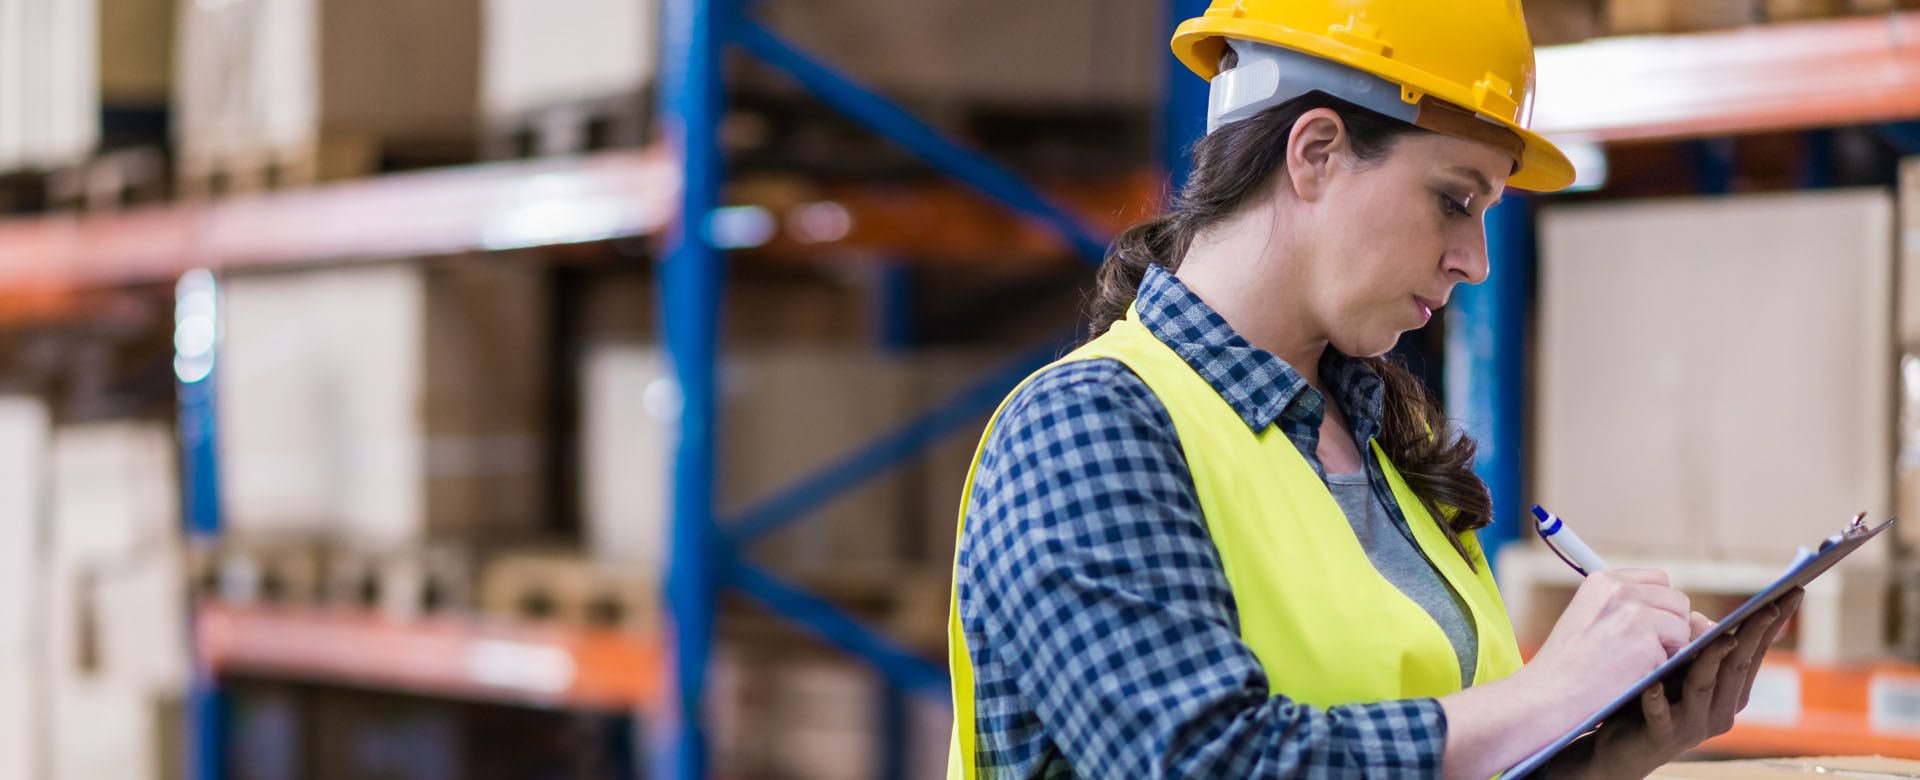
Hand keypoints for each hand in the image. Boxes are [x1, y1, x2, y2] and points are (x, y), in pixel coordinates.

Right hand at [1524, 569, 1694, 719]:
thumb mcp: (1586, 617)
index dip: (1659, 606)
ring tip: (1638, 663)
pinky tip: (1635, 675)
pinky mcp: (1646, 644)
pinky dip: (1663, 668)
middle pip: (1677, 600)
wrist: (1548, 694)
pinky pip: (1680, 653)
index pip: (1658, 580)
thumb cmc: (1566, 664)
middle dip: (1671, 626)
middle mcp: (1619, 590)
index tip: (1645, 626)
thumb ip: (1622, 605)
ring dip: (1671, 647)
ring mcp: (1634, 615)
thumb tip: (1672, 609)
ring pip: (1683, 626)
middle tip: (1645, 650)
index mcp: (1602, 580)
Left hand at [1583, 589, 1802, 779]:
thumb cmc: (1656, 699)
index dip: (1773, 623)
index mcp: (1731, 691)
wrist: (1626, 748)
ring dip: (1713, 660)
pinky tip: (1653, 685)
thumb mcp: (1680, 668)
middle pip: (1737, 666)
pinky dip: (1658, 700)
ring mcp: (1693, 725)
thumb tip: (1705, 619)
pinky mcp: (1662, 736)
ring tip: (1721, 636)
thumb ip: (1696, 646)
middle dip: (1754, 633)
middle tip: (1768, 604)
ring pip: (1704, 687)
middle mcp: (1720, 710)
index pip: (1755, 652)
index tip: (1794, 591)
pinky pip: (1661, 715)